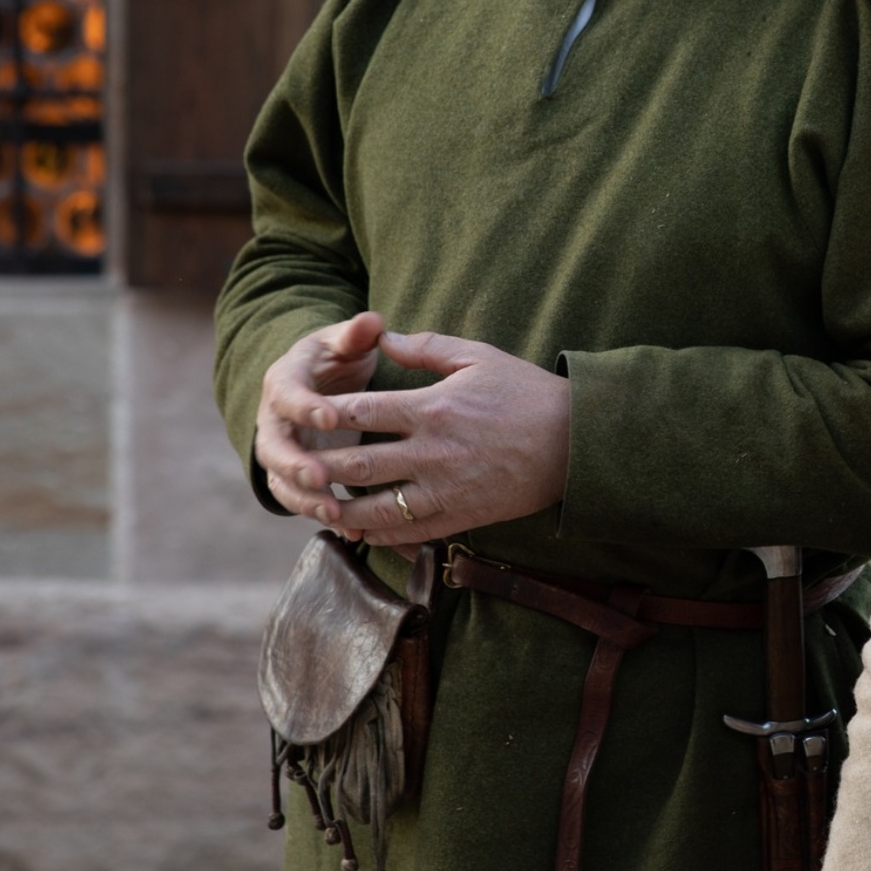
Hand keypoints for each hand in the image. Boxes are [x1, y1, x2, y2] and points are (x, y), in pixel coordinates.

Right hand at [255, 311, 387, 520]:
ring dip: (306, 500)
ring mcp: (283, 452)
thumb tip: (371, 322)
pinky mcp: (296, 476)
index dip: (304, 406)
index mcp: (285, 381)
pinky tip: (353, 531)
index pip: (286, 393)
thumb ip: (356, 333)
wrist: (321, 383)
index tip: (329, 416)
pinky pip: (303, 501)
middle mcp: (275, 420)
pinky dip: (324, 516)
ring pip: (282, 482)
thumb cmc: (337, 358)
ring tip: (336, 515)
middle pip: (273, 447)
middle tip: (319, 478)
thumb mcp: (344, 341)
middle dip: (294, 464)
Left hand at [306, 330, 572, 546]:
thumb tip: (383, 337)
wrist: (574, 442)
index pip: (362, 410)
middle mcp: (433, 452)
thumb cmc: (526, 393)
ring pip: (376, 506)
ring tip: (319, 502)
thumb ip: (426, 348)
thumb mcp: (478, 357)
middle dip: (322, 465)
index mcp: (433, 408)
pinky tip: (359, 528)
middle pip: (359, 463)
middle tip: (296, 464)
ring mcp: (445, 489)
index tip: (304, 413)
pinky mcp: (460, 516)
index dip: (326, 414)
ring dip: (341, 506)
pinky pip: (408, 532)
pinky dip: (378, 533)